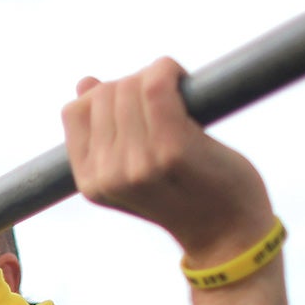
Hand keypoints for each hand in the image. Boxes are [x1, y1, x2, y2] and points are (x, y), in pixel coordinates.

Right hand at [62, 59, 276, 267]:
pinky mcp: (172, 149)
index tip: (135, 105)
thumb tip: (85, 84)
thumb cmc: (185, 194)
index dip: (104, 96)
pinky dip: (168, 71)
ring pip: (129, 86)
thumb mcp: (131, 169)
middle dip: (132, 85)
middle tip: (164, 102)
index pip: (75, 112)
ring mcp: (139, 164)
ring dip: (155, 77)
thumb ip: (105, 132)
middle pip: (103, 94)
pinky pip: (156, 85)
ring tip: (176, 97)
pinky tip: (182, 78)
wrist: (229, 233)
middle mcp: (108, 176)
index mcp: (91, 182)